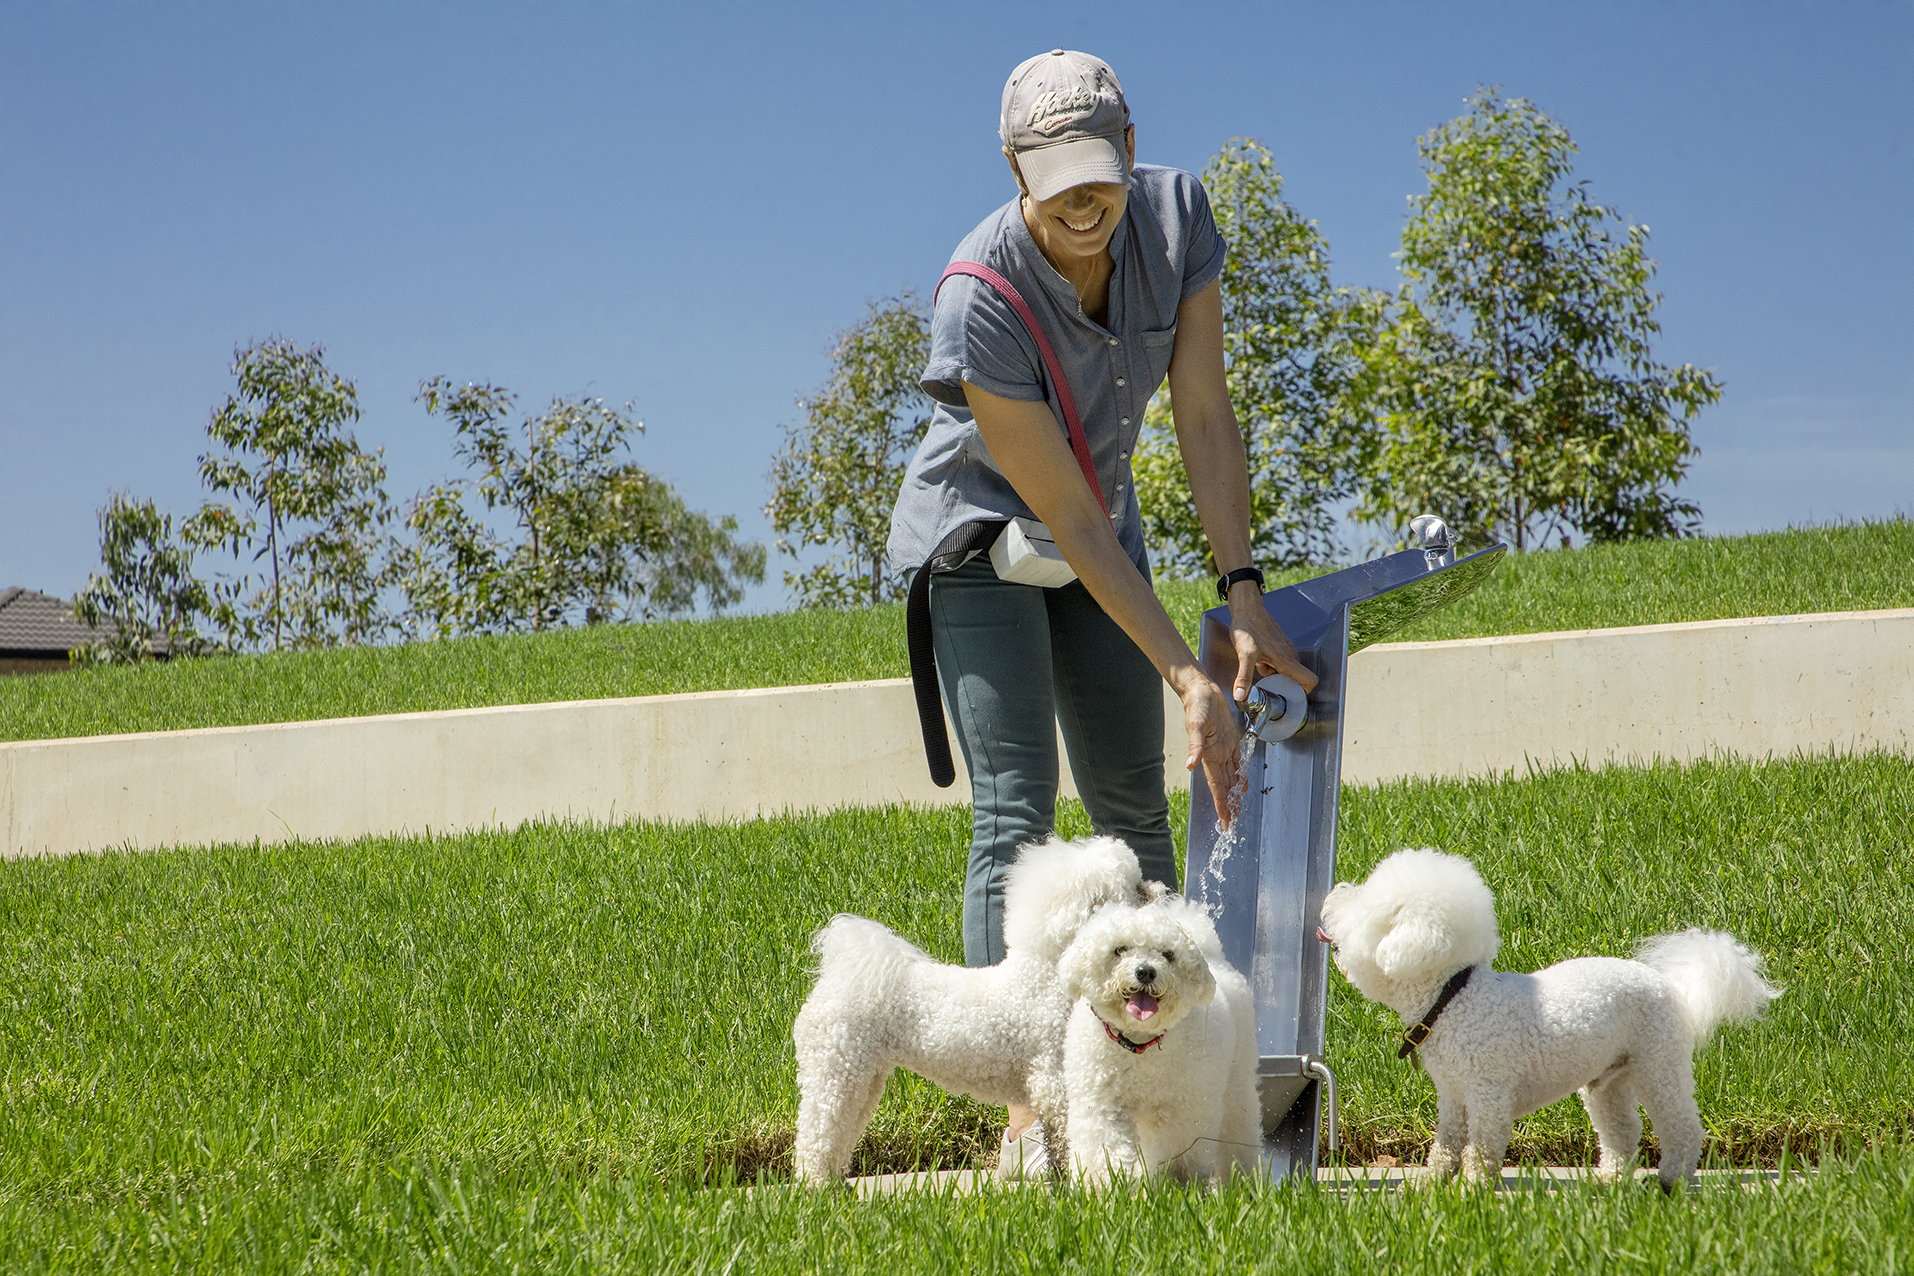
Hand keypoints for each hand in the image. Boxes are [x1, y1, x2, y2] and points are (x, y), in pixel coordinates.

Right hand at [1179, 673, 1243, 827]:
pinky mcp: (1229, 740)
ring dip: (1233, 794)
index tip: (1225, 822)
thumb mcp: (1196, 725)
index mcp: (1209, 756)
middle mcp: (1217, 756)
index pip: (1217, 787)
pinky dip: (1239, 775)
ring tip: (1236, 809)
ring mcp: (1223, 749)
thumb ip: (1194, 746)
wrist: (1200, 690)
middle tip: (1231, 823)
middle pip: (1224, 787)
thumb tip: (1190, 765)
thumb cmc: (1197, 705)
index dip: (1222, 805)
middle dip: (1227, 806)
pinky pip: (1236, 762)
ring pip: (1230, 777)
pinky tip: (1242, 785)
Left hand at [1227, 583, 1317, 705]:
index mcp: (1287, 660)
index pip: (1310, 680)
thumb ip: (1244, 677)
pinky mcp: (1278, 644)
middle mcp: (1290, 654)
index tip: (1289, 696)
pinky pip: (1279, 660)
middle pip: (1296, 678)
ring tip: (1259, 668)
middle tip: (1267, 685)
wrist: (1247, 608)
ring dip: (1274, 674)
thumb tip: (1241, 696)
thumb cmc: (1248, 627)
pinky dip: (1270, 664)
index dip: (1304, 692)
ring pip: (1286, 669)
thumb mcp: (1244, 655)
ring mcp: (1285, 648)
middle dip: (1282, 685)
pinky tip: (1257, 660)